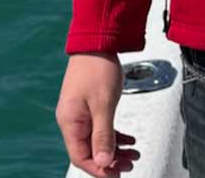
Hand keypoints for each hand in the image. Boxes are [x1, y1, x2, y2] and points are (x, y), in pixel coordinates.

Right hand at [56, 53, 139, 175]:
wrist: (97, 40)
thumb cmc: (98, 67)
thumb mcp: (104, 104)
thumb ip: (103, 135)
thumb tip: (104, 162)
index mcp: (71, 122)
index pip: (81, 157)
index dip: (99, 169)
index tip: (116, 175)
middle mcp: (72, 120)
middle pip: (89, 151)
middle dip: (110, 161)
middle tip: (129, 166)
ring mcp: (81, 112)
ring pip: (97, 140)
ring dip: (115, 149)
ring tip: (133, 155)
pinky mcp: (89, 105)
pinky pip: (101, 127)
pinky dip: (114, 135)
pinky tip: (129, 140)